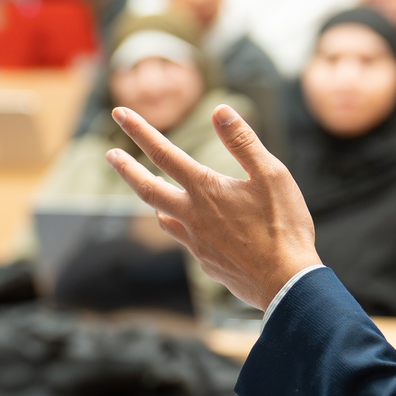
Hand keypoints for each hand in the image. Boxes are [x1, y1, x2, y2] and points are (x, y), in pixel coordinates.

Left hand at [106, 105, 321, 310]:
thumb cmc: (284, 227)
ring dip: (153, 199)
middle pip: (147, 189)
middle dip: (126, 169)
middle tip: (110, 155)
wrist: (285, 284)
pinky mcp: (205, 261)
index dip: (139, 130)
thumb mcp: (272, 175)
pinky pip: (183, 238)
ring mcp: (195, 242)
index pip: (163, 153)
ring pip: (163, 217)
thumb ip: (243, 142)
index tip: (119, 113)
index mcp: (205, 190)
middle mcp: (192, 215)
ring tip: (152, 190)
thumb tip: (219, 111)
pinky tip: (190, 225)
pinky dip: (179, 224)